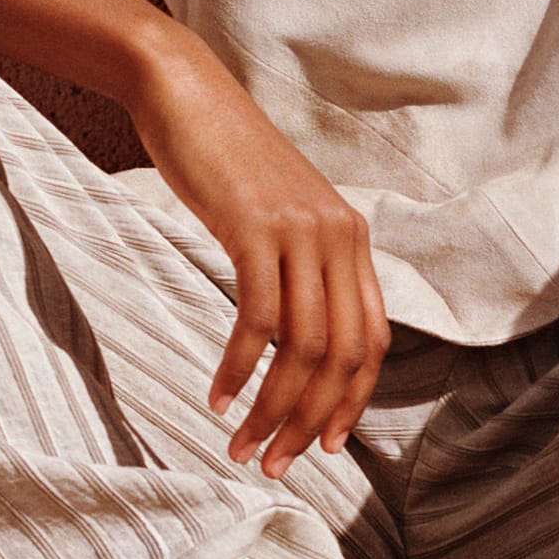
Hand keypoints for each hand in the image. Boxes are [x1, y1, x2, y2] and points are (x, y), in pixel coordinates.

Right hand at [127, 27, 389, 477]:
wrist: (187, 93)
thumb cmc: (225, 162)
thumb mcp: (276, 217)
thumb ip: (297, 268)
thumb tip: (297, 337)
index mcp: (352, 240)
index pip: (371, 342)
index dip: (352, 402)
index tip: (323, 447)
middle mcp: (340, 238)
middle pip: (341, 356)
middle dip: (309, 421)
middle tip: (275, 465)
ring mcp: (302, 232)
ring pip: (303, 348)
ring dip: (273, 409)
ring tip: (243, 446)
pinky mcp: (257, 228)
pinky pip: (258, 319)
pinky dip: (239, 368)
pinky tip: (218, 397)